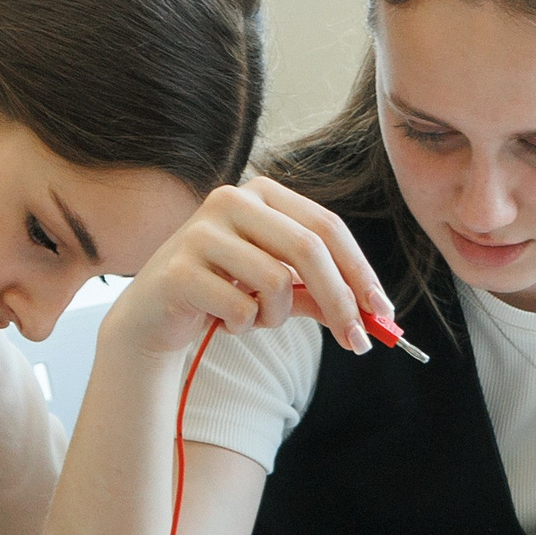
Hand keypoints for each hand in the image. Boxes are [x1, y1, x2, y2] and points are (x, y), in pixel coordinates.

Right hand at [105, 176, 392, 361]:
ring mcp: (201, 231)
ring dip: (275, 316)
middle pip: (308, 249)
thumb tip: (372, 314)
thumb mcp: (278, 288)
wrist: (153, 315)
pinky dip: (242, 326)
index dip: (359, 270)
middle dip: (340, 300)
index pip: (326, 227)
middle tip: (358, 341)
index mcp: (261, 193)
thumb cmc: (222, 293)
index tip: (382, 310)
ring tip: (252, 318)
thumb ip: (320, 292)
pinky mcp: (179, 269)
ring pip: (275, 282)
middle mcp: (231, 200)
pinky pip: (240, 308)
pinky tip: (221, 320)